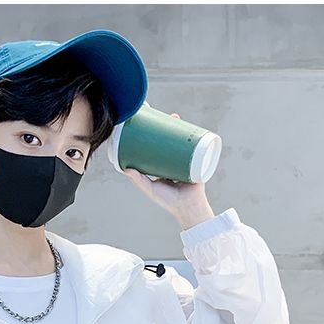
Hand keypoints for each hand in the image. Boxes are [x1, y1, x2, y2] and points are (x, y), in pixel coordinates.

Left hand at [122, 112, 215, 230]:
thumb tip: (125, 169)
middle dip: (166, 126)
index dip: (152, 136)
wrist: (189, 208)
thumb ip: (139, 180)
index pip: (156, 147)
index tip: (146, 124)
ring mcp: (185, 159)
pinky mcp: (197, 160)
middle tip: (160, 115)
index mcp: (162, 166)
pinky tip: (190, 125)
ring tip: (174, 116)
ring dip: (179, 126)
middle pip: (169, 139)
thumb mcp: (151, 189)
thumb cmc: (169, 201)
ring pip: (181, 139)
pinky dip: (195, 134)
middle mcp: (173, 161)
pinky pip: (197, 145)